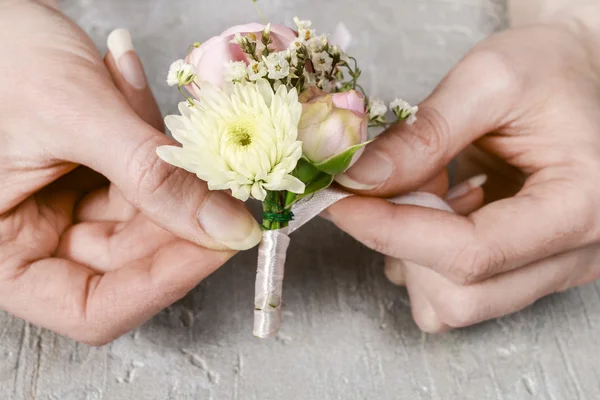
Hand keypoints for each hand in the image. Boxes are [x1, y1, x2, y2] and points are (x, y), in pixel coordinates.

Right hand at [0, 1, 260, 344]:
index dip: (162, 284)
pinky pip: (144, 177)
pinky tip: (132, 91)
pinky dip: (154, 142)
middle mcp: (39, 239)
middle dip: (181, 217)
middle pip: (132, 262)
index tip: (220, 245)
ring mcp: (67, 208)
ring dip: (169, 168)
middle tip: (223, 180)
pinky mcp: (91, 177)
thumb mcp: (74, 116)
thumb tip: (228, 228)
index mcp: (6, 254)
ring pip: (148, 217)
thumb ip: (153, 176)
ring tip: (150, 110)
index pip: (94, 308)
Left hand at [328, 12, 599, 331]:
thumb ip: (425, 132)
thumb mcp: (491, 78)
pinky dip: (425, 258)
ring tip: (427, 189)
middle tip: (389, 184)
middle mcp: (575, 256)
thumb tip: (358, 179)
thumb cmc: (552, 69)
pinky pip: (458, 293)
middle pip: (460, 297)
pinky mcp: (527, 270)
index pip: (470, 252)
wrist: (581, 76)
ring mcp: (552, 271)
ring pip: (454, 305)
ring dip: (413, 254)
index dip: (390, 231)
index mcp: (580, 207)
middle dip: (401, 243)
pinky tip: (438, 207)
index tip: (338, 201)